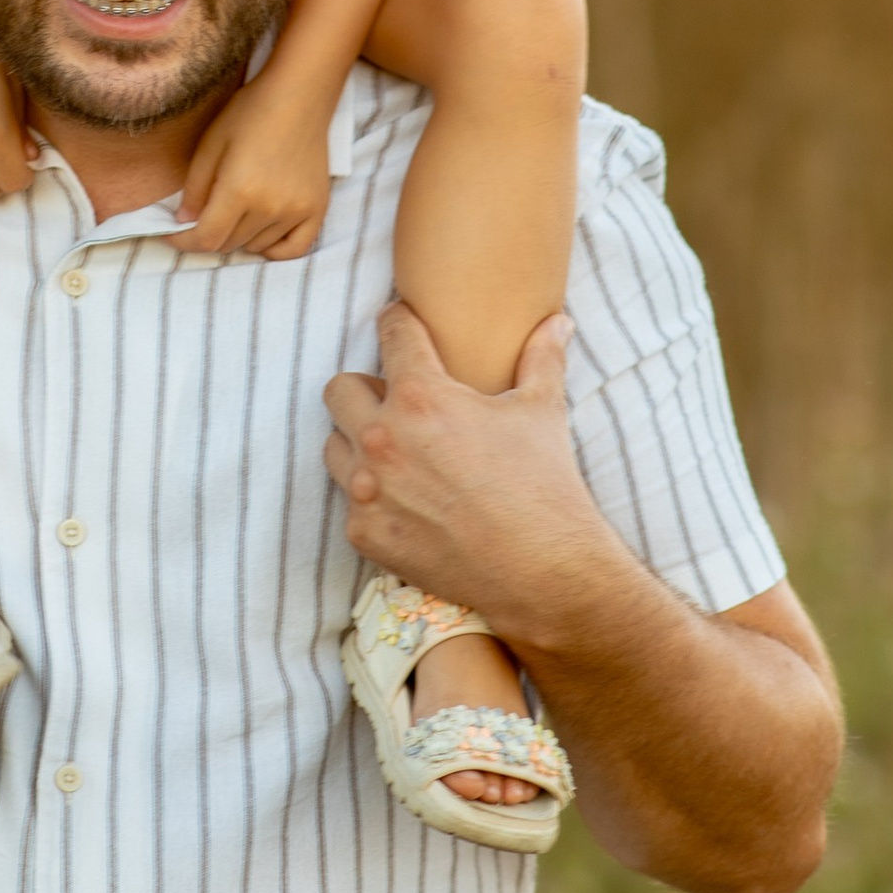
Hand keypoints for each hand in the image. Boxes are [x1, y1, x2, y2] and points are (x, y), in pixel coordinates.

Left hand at [171, 73, 332, 257]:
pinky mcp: (317, 208)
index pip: (206, 238)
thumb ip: (194, 187)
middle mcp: (270, 208)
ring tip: (234, 212)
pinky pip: (294, 248)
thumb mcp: (210, 144)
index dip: (183, 241)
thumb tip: (184, 221)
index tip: (172, 233)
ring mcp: (296, 211)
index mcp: (239, 190)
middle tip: (203, 215)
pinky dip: (274, 249)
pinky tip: (261, 233)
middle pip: (229, 244)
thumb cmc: (250, 113)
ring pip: (256, 246)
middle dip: (208, 234)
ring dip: (238, 237)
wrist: (299, 96)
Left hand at [323, 303, 598, 624]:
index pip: (391, 332)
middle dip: (369, 388)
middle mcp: (382, 438)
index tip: (405, 326)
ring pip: (334, 443)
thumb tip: (559, 321)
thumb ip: (542, 356)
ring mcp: (366, 490)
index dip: (400, 322)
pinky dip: (371, 495)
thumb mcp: (543, 410)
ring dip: (359, 441)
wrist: (543, 572)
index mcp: (421, 397)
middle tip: (402, 402)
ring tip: (400, 452)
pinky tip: (408, 499)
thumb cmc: (544, 485)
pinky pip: (348, 499)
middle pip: (341, 388)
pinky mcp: (363, 532)